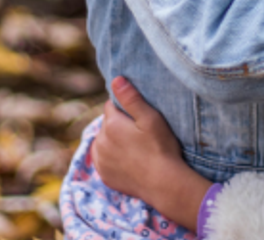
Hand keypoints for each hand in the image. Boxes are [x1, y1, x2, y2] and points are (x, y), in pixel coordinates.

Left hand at [91, 77, 210, 229]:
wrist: (163, 183)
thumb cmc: (161, 147)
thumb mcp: (150, 118)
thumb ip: (131, 98)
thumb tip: (115, 79)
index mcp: (111, 124)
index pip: (111, 106)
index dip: (125, 109)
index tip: (139, 117)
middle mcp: (100, 141)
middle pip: (106, 124)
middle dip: (118, 124)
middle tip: (140, 133)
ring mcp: (100, 160)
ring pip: (103, 141)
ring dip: (113, 141)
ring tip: (135, 147)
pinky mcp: (104, 175)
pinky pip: (103, 159)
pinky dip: (111, 157)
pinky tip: (128, 160)